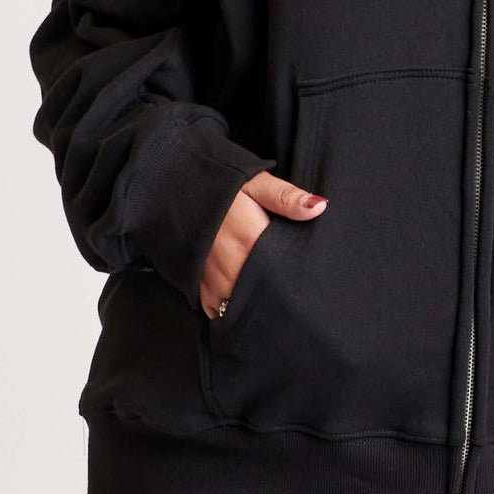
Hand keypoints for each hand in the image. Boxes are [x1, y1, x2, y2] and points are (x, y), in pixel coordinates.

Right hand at [199, 171, 326, 317]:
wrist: (173, 192)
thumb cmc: (221, 187)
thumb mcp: (255, 183)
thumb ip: (285, 196)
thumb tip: (320, 206)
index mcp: (249, 240)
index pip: (280, 273)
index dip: (294, 280)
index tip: (306, 281)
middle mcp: (230, 267)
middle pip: (262, 295)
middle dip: (277, 296)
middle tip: (291, 292)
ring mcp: (212, 281)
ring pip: (240, 307)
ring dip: (253, 303)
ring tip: (269, 295)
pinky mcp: (199, 288)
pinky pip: (218, 311)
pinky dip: (230, 308)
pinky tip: (244, 298)